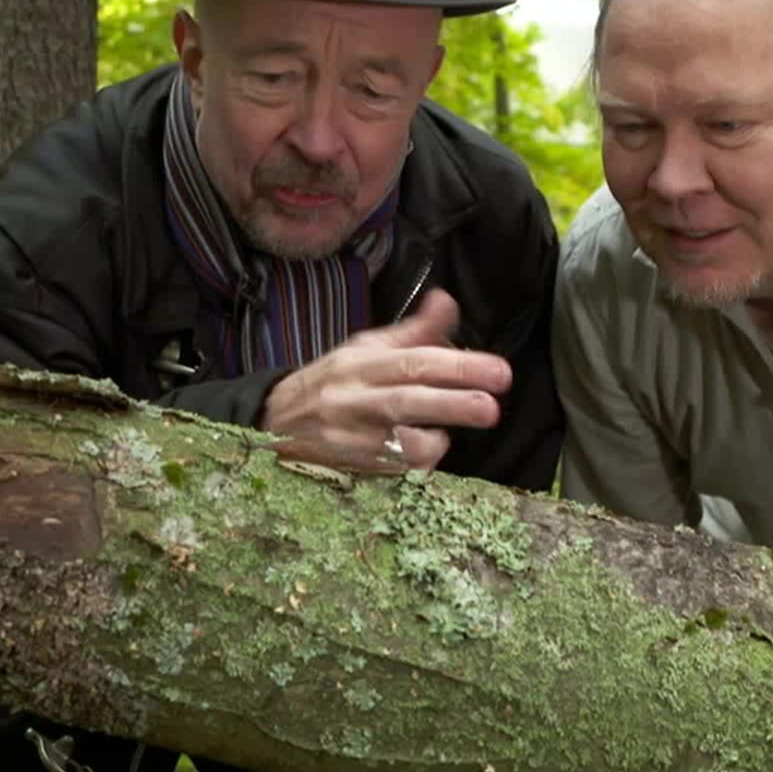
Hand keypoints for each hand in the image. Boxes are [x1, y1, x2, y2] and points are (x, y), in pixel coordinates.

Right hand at [259, 288, 511, 473]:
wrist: (274, 425)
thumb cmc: (332, 383)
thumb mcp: (365, 349)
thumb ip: (413, 331)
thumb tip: (447, 300)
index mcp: (361, 363)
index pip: (413, 362)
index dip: (458, 367)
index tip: (498, 371)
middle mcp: (354, 399)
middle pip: (408, 401)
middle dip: (455, 403)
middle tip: (492, 406)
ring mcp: (352, 439)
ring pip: (402, 444)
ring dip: (438, 437)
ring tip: (459, 426)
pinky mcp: (353, 469)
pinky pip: (398, 470)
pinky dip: (421, 459)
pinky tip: (427, 446)